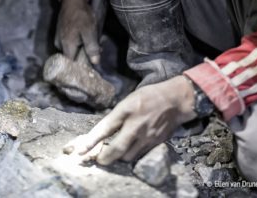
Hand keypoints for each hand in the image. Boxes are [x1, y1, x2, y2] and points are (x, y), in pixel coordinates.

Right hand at [57, 0, 100, 63]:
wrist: (72, 0)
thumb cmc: (81, 15)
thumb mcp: (90, 31)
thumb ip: (92, 48)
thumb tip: (95, 62)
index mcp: (67, 46)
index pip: (72, 65)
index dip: (81, 68)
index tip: (90, 67)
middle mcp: (60, 44)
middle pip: (72, 57)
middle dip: (84, 56)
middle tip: (97, 51)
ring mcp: (59, 38)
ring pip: (71, 50)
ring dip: (82, 48)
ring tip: (94, 42)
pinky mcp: (61, 33)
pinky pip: (69, 43)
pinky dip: (78, 42)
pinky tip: (86, 36)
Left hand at [64, 76, 197, 164]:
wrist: (175, 100)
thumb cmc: (149, 97)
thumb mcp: (129, 100)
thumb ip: (117, 115)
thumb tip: (102, 131)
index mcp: (127, 109)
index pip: (105, 128)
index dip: (91, 140)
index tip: (80, 150)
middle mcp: (136, 124)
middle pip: (116, 148)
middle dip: (105, 157)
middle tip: (99, 159)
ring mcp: (147, 135)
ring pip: (128, 156)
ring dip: (119, 157)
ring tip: (114, 154)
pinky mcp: (156, 143)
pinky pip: (140, 155)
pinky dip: (132, 155)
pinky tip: (129, 152)